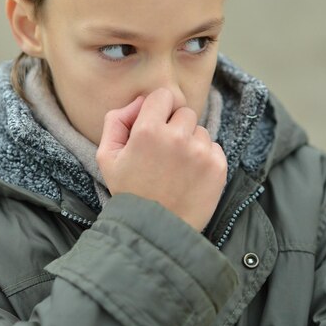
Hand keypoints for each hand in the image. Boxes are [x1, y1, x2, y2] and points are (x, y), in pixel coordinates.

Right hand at [96, 88, 226, 231]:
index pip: (163, 95)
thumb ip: (116, 120)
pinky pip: (214, 147)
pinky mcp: (217, 166)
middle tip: (164, 151)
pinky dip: (204, 158)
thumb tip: (140, 101)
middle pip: (184, 112)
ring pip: (200, 130)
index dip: (157, 110)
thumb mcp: (107, 156)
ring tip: (177, 167)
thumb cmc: (129, 192)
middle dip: (175, 126)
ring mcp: (200, 152)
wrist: (155, 230)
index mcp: (148, 131)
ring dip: (191, 143)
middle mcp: (177, 137)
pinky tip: (190, 176)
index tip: (154, 126)